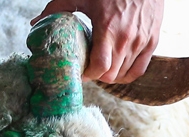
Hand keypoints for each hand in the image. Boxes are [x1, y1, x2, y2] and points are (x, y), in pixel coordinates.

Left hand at [31, 0, 163, 83]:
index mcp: (108, 28)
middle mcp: (127, 39)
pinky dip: (127, 74)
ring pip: (124, 75)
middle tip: (89, 68)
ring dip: (111, 75)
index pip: (100, 68)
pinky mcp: (152, 41)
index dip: (88, 75)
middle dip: (97, 76)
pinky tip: (118, 70)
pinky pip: (139, 69)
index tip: (80, 72)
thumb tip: (36, 23)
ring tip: (102, 67)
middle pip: (110, 75)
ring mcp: (142, 41)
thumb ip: (57, 8)